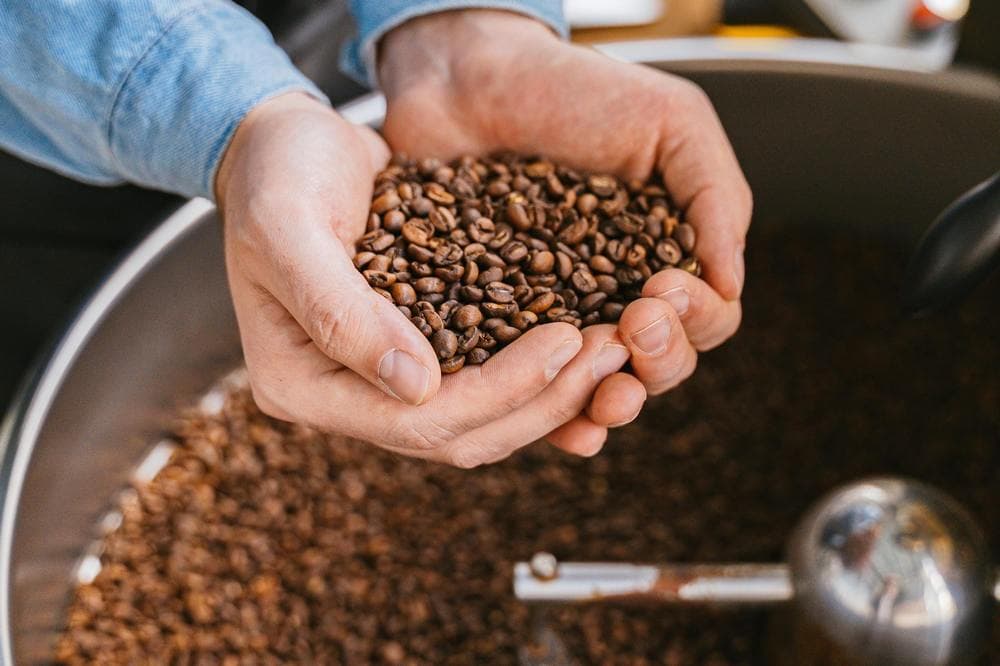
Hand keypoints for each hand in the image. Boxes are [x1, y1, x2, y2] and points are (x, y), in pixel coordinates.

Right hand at [215, 92, 639, 465]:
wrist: (285, 145)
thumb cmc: (276, 174)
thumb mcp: (291, 229)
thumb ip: (339, 310)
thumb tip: (418, 387)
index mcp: (301, 384)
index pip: (415, 420)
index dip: (498, 391)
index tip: (564, 340)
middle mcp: (345, 397)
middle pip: (460, 434)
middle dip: (542, 401)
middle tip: (610, 353)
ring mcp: (382, 379)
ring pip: (482, 418)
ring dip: (552, 392)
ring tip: (612, 349)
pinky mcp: (419, 351)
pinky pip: (485, 381)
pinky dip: (537, 372)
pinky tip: (585, 343)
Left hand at [380, 11, 751, 452]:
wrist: (467, 77)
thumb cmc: (574, 90)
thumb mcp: (671, 122)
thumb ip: (716, 197)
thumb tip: (731, 283)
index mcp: (666, 254)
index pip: (707, 316)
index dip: (696, 320)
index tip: (661, 289)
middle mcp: (617, 292)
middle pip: (660, 363)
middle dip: (659, 362)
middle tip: (632, 328)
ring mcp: (557, 313)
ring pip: (601, 385)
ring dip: (614, 402)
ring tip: (605, 397)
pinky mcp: (497, 324)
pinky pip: (532, 385)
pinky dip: (552, 414)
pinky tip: (565, 428)